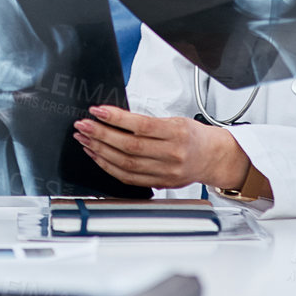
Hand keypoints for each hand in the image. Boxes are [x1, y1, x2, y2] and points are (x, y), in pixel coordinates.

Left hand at [73, 105, 250, 190]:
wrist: (213, 157)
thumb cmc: (193, 136)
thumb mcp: (175, 119)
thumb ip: (147, 122)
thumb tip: (113, 117)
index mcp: (177, 133)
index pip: (141, 125)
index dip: (116, 118)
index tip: (97, 111)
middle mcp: (172, 154)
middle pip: (129, 146)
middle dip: (101, 135)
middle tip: (83, 125)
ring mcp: (165, 172)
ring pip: (125, 164)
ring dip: (100, 151)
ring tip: (85, 139)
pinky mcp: (159, 184)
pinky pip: (128, 178)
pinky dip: (109, 167)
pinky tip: (98, 156)